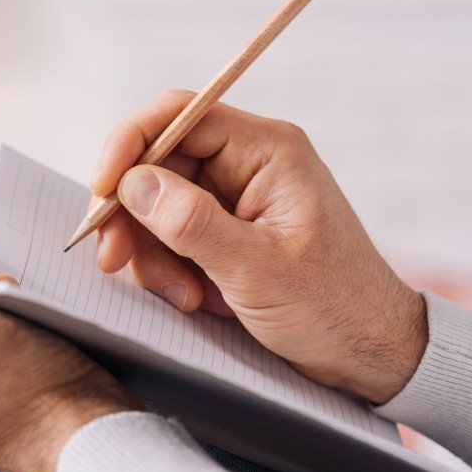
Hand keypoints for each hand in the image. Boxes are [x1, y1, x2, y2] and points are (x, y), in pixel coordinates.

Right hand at [90, 90, 426, 403]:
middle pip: (157, 163)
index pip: (179, 116)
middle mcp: (247, 164)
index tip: (101, 191)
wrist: (370, 355)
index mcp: (267, 151)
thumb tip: (133, 184)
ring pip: (155, 204)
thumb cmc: (334, 308)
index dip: (129, 145)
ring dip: (150, 251)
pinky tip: (191, 298)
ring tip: (181, 295)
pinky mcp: (224, 232)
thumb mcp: (256, 269)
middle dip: (131, 213)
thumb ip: (191, 222)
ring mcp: (233, 199)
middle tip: (113, 259)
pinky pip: (169, 235)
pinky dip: (165, 267)